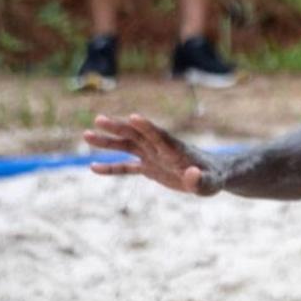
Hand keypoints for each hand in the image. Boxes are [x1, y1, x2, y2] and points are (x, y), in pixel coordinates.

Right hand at [83, 114, 220, 195]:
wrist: (211, 176)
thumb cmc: (213, 178)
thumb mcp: (210, 183)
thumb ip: (200, 180)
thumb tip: (191, 174)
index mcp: (176, 149)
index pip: (160, 135)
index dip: (147, 127)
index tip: (133, 117)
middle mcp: (161, 149)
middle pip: (137, 135)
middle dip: (119, 128)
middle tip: (98, 120)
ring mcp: (153, 157)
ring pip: (127, 147)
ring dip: (109, 142)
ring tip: (87, 135)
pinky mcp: (149, 168)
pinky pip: (127, 167)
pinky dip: (112, 168)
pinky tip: (93, 167)